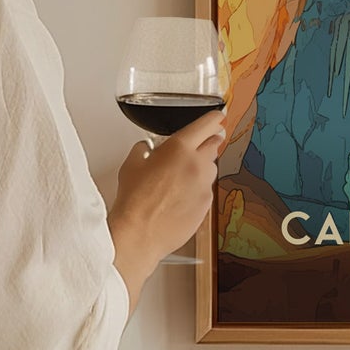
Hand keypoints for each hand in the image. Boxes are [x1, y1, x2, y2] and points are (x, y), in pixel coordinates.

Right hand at [108, 108, 227, 309]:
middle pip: (214, 144)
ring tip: (180, 178)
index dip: (214, 118)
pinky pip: (206, 190)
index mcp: (179, 148)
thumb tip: (146, 148)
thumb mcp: (131, 164)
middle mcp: (197, 164)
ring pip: (210, 169)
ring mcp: (205, 186)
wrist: (140, 233)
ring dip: (201, 168)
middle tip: (198, 145)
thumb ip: (143, 150)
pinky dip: (198, 189)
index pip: (206, 124)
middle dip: (208, 142)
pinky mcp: (207, 205)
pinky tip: (180, 197)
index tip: (218, 116)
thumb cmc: (134, 200)